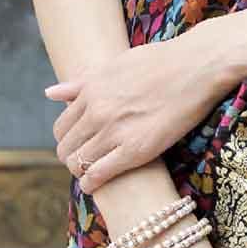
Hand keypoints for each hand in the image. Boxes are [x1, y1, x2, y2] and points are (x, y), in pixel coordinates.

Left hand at [46, 34, 229, 191]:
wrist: (197, 67)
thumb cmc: (161, 62)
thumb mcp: (115, 64)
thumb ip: (82, 81)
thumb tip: (50, 92)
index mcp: (90, 91)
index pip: (62, 126)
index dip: (67, 141)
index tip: (78, 147)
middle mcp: (97, 111)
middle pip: (66, 147)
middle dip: (71, 158)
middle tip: (83, 164)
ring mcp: (114, 131)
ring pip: (79, 163)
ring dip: (81, 172)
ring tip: (90, 175)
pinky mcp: (135, 150)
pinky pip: (99, 173)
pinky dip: (92, 183)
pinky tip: (94, 186)